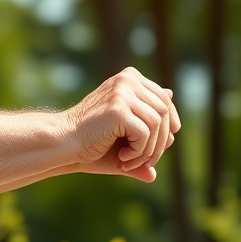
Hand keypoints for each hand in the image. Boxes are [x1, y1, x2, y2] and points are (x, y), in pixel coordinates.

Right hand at [62, 67, 180, 178]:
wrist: (63, 145)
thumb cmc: (92, 144)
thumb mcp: (126, 138)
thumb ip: (149, 134)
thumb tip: (176, 135)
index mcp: (129, 78)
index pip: (164, 99)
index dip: (169, 124)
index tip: (164, 145)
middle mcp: (127, 79)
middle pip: (164, 111)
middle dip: (160, 142)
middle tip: (144, 163)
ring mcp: (122, 91)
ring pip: (158, 124)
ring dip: (149, 150)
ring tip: (130, 163)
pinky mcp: (118, 108)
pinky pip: (145, 133)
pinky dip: (139, 151)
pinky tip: (122, 157)